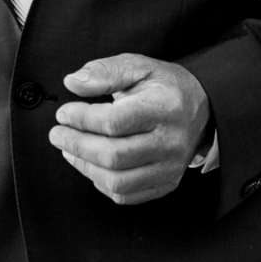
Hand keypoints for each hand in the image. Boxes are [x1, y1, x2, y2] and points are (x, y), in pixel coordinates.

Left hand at [49, 55, 209, 204]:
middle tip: (58, 134)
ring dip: (85, 166)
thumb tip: (73, 82)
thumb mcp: (139, 67)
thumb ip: (106, 72)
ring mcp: (170, 166)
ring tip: (70, 150)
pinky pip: (126, 195)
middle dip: (77, 145)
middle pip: (114, 155)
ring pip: (118, 180)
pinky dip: (102, 183)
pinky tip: (92, 166)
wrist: (203, 107)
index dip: (82, 120)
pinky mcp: (166, 182)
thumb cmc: (166, 87)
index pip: (115, 122)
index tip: (64, 113)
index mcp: (165, 108)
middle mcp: (170, 141)